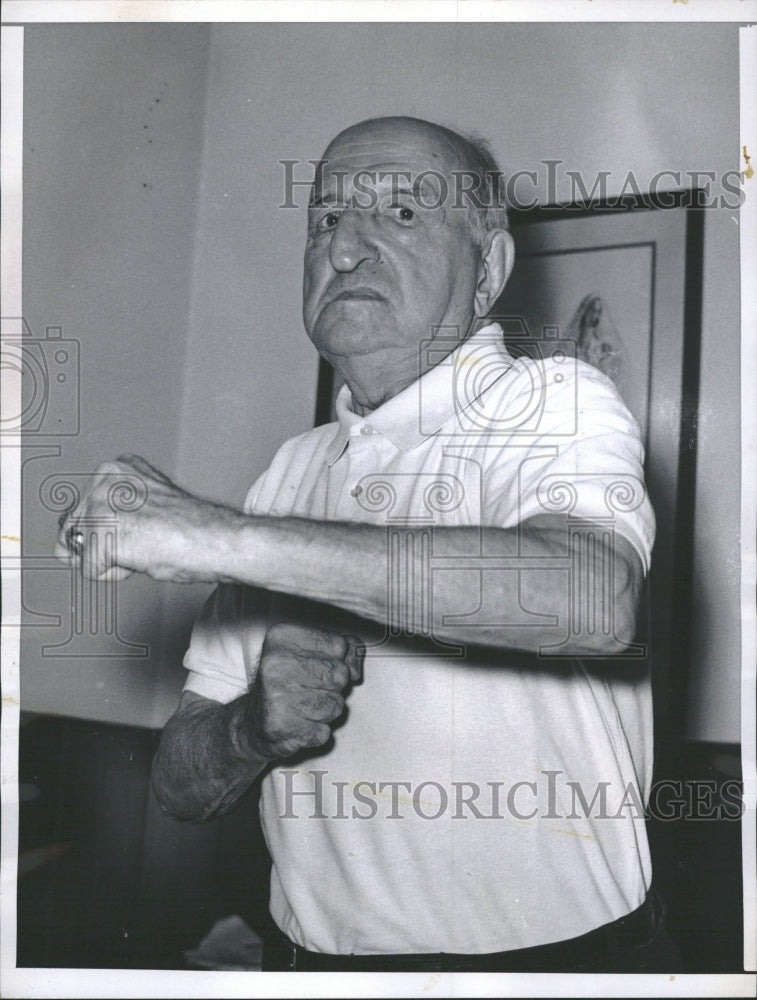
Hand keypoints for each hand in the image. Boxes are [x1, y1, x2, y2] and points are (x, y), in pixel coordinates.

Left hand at [54, 453, 226, 582]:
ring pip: (83, 551)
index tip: (143, 527)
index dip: (112, 530)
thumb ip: (110, 515)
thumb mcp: (145, 507)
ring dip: (113, 559)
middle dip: (106, 544)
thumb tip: (66, 546)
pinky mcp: (101, 533)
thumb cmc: (193, 527)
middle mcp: (103, 479)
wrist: (215, 539)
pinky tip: (143, 556)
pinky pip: (92, 571)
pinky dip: (116, 574)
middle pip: (76, 530)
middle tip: (146, 538)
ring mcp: (100, 504)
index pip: (84, 510)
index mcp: (116, 468)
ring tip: (145, 546)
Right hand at [243, 622, 363, 760]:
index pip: (339, 645)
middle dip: (334, 687)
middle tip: (310, 690)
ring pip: (336, 705)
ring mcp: (276, 695)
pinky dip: (316, 732)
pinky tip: (298, 724)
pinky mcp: (280, 726)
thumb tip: (356, 664)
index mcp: (282, 638)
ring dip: (326, 711)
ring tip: (304, 707)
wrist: (253, 722)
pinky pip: (323, 731)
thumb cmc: (287, 684)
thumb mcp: (312, 655)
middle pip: (340, 675)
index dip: (338, 660)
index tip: (319, 666)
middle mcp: (275, 664)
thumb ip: (342, 651)